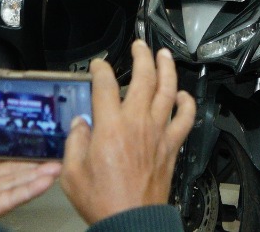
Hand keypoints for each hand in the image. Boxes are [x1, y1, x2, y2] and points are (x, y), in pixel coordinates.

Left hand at [0, 110, 60, 229]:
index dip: (10, 140)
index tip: (28, 129)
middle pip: (9, 165)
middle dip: (31, 156)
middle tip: (52, 145)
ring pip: (15, 180)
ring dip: (37, 172)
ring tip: (58, 161)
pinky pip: (11, 198)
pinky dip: (31, 189)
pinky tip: (47, 179)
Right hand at [60, 40, 195, 224]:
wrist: (130, 222)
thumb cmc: (102, 201)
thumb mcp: (72, 173)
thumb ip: (74, 143)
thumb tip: (80, 124)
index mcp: (110, 127)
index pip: (105, 85)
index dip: (100, 69)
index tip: (97, 65)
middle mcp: (138, 123)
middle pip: (144, 77)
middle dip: (141, 56)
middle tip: (138, 46)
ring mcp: (158, 132)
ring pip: (168, 90)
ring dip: (167, 68)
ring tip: (164, 55)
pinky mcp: (171, 145)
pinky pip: (186, 117)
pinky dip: (187, 102)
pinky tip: (183, 95)